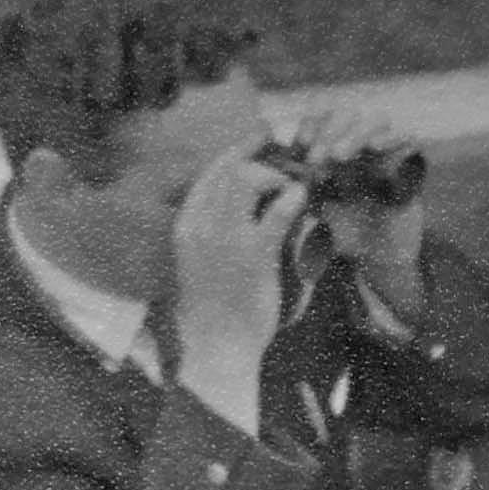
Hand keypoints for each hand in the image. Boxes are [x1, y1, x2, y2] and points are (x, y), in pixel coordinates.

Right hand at [171, 144, 306, 431]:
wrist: (215, 348)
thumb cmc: (214, 311)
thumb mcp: (203, 264)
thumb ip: (219, 233)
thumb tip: (249, 210)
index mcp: (187, 226)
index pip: (209, 174)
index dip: (236, 151)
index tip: (258, 141)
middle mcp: (200, 226)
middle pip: (228, 169)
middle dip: (260, 156)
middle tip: (286, 156)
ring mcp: (224, 240)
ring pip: (247, 180)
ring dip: (275, 176)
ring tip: (293, 186)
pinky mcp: (252, 257)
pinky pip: (277, 213)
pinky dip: (292, 198)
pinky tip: (302, 199)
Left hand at [291, 110, 427, 318]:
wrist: (378, 256)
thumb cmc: (340, 233)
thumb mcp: (312, 210)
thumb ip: (295, 193)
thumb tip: (271, 177)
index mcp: (335, 146)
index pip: (324, 116)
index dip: (312, 123)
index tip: (300, 145)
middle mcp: (362, 142)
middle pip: (347, 114)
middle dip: (330, 131)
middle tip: (315, 157)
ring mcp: (388, 150)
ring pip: (376, 120)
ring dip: (356, 133)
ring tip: (339, 155)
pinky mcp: (411, 163)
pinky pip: (409, 139)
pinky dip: (394, 138)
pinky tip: (377, 148)